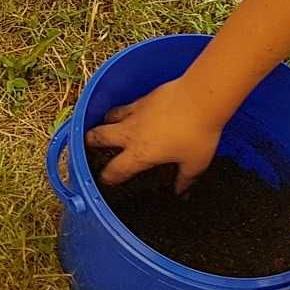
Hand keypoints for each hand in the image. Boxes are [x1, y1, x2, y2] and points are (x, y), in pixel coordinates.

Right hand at [84, 76, 223, 189]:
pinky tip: (133, 114)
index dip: (107, 178)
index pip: (114, 170)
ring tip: (108, 127)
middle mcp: (130, 133)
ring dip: (104, 123)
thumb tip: (181, 191)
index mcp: (140, 154)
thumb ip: (185, 179)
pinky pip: (125, 105)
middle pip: (97, 137)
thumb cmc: (197, 134)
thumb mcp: (195, 163)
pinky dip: (123, 112)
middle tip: (91, 147)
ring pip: (107, 117)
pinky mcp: (143, 98)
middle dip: (89, 143)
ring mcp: (134, 112)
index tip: (105, 181)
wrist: (200, 98)